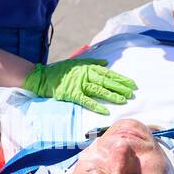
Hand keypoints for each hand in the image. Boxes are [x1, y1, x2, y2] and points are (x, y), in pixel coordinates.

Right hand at [22, 58, 136, 114]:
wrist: (42, 77)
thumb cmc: (60, 71)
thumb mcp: (76, 63)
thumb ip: (92, 62)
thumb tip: (105, 63)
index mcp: (87, 67)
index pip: (108, 73)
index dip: (120, 78)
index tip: (131, 83)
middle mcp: (85, 74)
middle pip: (106, 81)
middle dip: (120, 87)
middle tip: (132, 93)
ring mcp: (79, 84)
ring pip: (99, 90)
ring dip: (112, 95)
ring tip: (123, 100)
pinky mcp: (72, 94)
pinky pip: (86, 101)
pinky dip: (96, 106)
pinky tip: (106, 111)